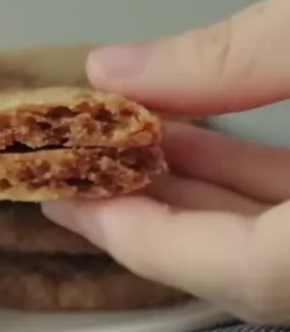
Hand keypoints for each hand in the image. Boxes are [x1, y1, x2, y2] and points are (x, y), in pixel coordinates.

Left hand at [42, 0, 289, 324]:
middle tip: (79, 173)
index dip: (140, 237)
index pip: (240, 272)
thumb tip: (117, 70)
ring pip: (273, 253)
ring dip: (203, 200)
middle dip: (156, 218)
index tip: (63, 197)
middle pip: (245, 272)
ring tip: (131, 146)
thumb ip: (235, 59)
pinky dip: (254, 192)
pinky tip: (208, 146)